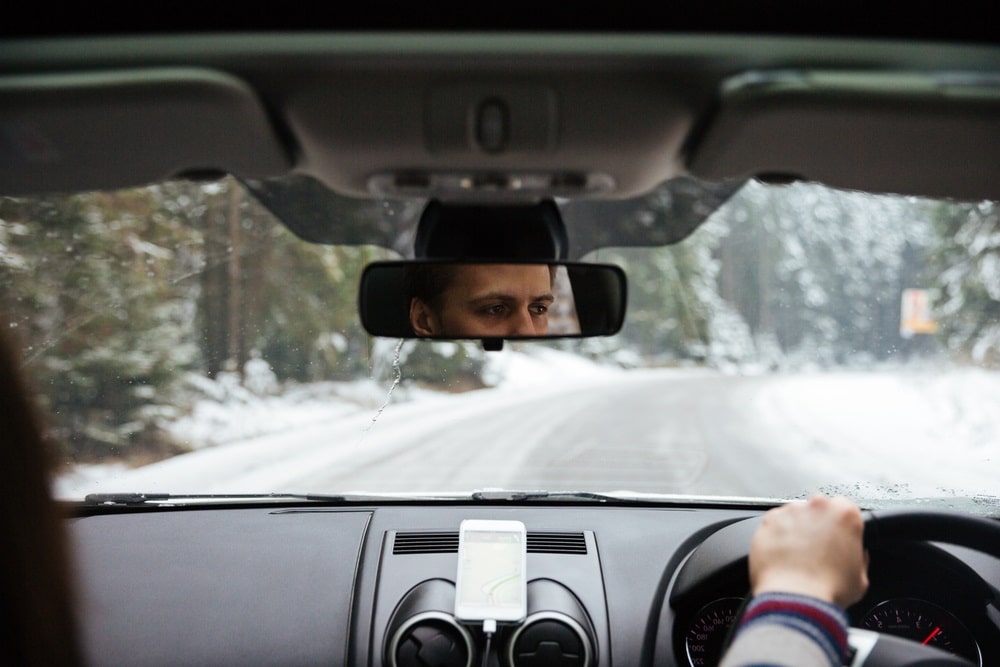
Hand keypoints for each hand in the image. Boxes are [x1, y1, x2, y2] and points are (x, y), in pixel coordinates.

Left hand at [749, 493, 868, 608]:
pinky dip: (776, 536)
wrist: (795, 599)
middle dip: (817, 525)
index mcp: (845, 513)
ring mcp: (790, 511)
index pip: (845, 508)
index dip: (840, 526)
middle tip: (816, 550)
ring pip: (794, 516)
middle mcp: (816, 506)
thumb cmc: (828, 590)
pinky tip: (782, 556)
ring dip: (796, 530)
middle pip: (818, 509)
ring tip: (797, 557)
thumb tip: (855, 554)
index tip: (837, 538)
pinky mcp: (768, 520)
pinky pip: (774, 525)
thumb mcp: (861, 576)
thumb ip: (858, 556)